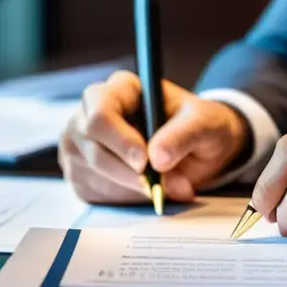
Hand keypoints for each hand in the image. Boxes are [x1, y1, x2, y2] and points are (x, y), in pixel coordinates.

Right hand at [58, 70, 250, 203]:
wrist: (198, 148)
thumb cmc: (198, 125)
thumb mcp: (205, 122)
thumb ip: (184, 135)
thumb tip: (158, 159)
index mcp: (121, 89)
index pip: (101, 112)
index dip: (120, 140)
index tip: (145, 162)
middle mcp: (91, 111)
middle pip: (92, 148)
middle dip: (128, 173)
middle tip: (159, 185)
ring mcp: (81, 142)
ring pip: (92, 173)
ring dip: (130, 188)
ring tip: (163, 185)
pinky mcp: (82, 170)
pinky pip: (93, 192)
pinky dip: (124, 198)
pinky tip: (144, 188)